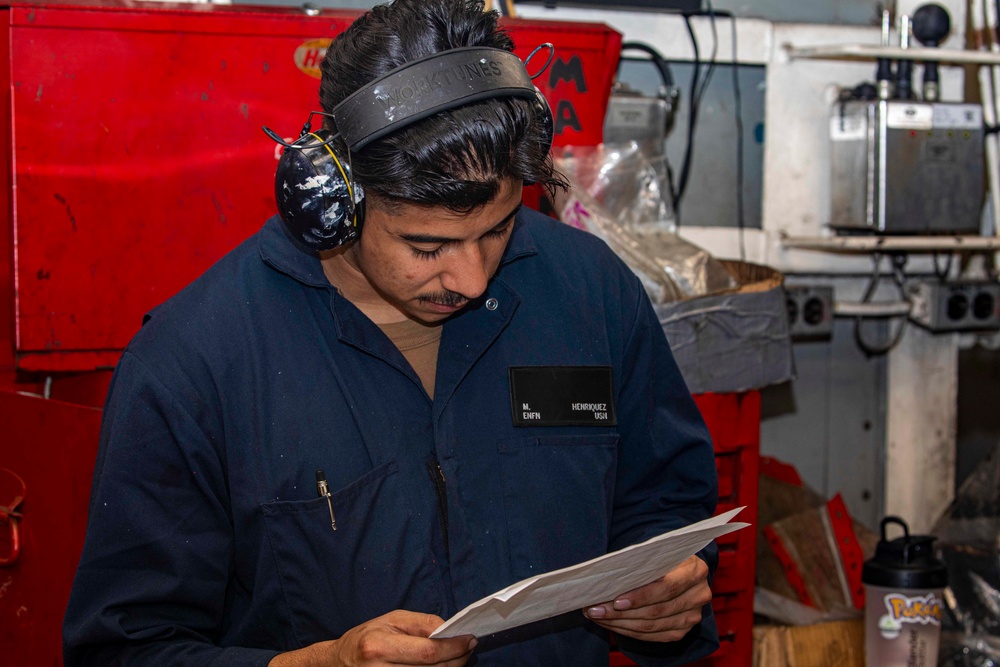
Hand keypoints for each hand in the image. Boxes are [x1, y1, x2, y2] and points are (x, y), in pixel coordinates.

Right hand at [268, 610, 475, 666]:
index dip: (453, 647)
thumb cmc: (367, 636)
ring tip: (457, 656)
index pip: (427, 652)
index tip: (470, 639)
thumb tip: (449, 630)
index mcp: (379, 646)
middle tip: (469, 647)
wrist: (338, 662)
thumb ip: (422, 623)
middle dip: (457, 659)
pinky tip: (441, 666)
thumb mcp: (392, 619)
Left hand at [582, 554, 710, 642]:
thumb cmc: (661, 558)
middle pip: (657, 610)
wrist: (678, 569)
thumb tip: (607, 575)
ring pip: (653, 626)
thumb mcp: (656, 552)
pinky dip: (629, 632)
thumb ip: (641, 562)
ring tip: (597, 616)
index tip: (615, 600)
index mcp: (695, 570)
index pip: (667, 587)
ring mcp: (693, 615)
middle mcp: (699, 594)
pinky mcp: (683, 630)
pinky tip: (611, 624)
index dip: (641, 596)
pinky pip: (654, 636)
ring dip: (621, 624)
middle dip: (622, 613)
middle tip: (595, 609)